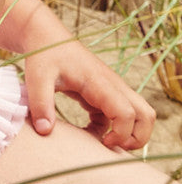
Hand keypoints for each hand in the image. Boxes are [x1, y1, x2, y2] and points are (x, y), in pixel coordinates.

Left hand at [23, 37, 155, 150]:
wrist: (46, 37)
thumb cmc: (44, 56)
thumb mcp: (37, 78)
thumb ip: (41, 104)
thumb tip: (45, 131)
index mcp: (100, 82)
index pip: (127, 112)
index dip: (121, 133)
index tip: (101, 142)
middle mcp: (112, 86)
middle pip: (146, 115)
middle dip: (138, 137)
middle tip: (112, 147)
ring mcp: (111, 89)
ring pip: (139, 114)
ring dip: (130, 133)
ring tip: (104, 142)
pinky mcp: (103, 93)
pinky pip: (121, 115)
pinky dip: (113, 128)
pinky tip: (89, 132)